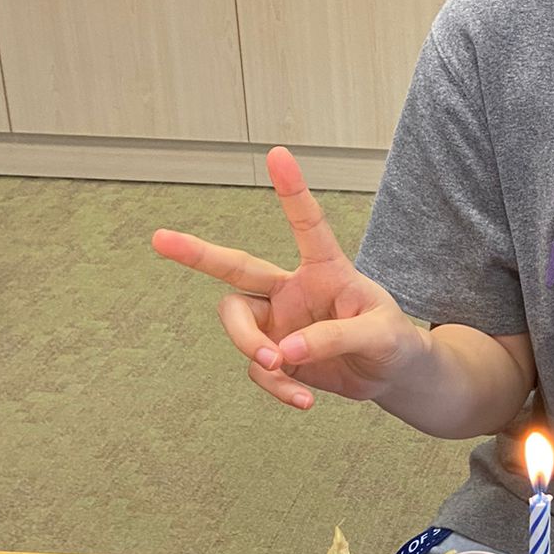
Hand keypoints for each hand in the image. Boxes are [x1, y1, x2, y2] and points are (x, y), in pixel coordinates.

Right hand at [151, 145, 424, 410]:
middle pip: (236, 266)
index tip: (278, 154)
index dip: (292, 191)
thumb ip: (334, 337)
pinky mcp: (275, 355)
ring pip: (237, 322)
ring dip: (250, 346)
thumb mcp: (380, 335)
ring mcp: (279, 322)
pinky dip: (276, 385)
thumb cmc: (393, 341)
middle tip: (159, 238)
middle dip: (197, 253)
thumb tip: (282, 352)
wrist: (392, 376)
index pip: (307, 225)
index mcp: (326, 270)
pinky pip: (259, 369)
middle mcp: (293, 290)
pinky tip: (304, 399)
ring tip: (280, 367)